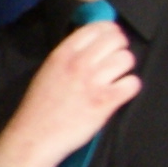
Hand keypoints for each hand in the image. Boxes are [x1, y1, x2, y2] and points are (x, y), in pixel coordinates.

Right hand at [0, 16, 139, 166]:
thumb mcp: (47, 72)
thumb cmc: (40, 108)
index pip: (97, 28)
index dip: (109, 31)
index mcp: (62, 55)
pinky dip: (129, 87)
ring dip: (124, 68)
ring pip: (127, 59)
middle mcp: (79, 64)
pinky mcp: (106, 102)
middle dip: (120, 48)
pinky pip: (132, 83)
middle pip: (116, 39)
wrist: (35, 138)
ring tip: (115, 79)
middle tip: (114, 61)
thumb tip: (93, 44)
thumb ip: (69, 57)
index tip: (110, 40)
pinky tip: (119, 93)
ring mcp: (94, 82)